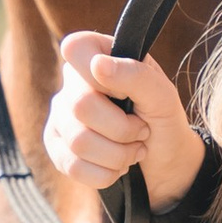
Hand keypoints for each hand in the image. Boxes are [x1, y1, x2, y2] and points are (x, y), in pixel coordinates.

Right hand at [45, 29, 206, 207]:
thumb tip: (98, 65)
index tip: (126, 94)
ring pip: (78, 142)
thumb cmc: (162, 120)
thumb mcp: (163, 95)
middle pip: (80, 106)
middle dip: (123, 130)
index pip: (75, 49)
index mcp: (97, 56)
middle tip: (141, 130)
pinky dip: (105, 173)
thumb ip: (136, 75)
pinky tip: (116, 166)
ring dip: (118, 155)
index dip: (102, 78)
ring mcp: (60, 116)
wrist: (165, 163)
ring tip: (132, 150)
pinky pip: (72, 166)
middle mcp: (72, 83)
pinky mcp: (56, 148)